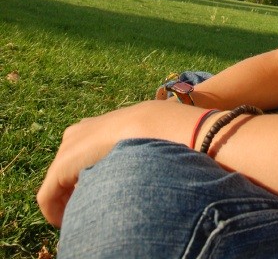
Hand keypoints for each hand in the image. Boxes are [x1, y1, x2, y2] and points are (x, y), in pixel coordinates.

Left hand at [37, 99, 200, 226]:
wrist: (153, 126)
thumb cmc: (159, 132)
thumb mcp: (147, 137)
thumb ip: (138, 148)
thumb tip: (151, 166)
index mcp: (98, 125)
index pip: (84, 154)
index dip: (89, 176)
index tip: (104, 194)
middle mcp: (78, 132)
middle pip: (69, 169)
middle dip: (76, 190)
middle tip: (94, 209)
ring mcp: (68, 147)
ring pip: (58, 183)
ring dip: (69, 202)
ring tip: (87, 216)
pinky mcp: (60, 166)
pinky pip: (48, 196)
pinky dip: (54, 212)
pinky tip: (68, 222)